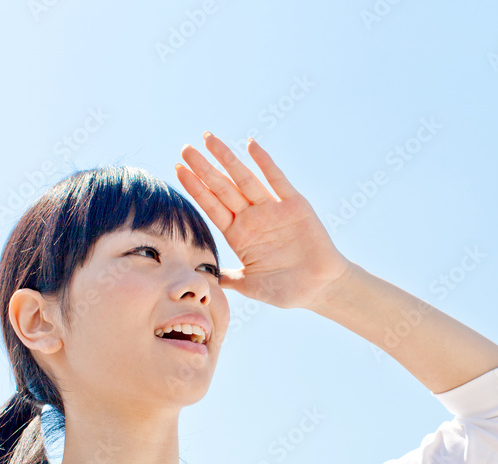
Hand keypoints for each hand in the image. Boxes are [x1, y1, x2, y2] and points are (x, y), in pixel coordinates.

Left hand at [174, 132, 351, 309]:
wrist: (320, 288)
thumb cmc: (286, 290)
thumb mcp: (250, 285)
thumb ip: (228, 278)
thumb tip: (201, 278)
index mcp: (239, 235)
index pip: (212, 206)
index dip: (195, 188)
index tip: (178, 170)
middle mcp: (253, 218)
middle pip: (222, 188)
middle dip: (204, 169)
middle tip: (185, 149)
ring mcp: (272, 209)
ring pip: (244, 179)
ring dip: (227, 159)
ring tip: (209, 139)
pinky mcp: (294, 205)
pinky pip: (277, 180)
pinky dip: (264, 162)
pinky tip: (250, 145)